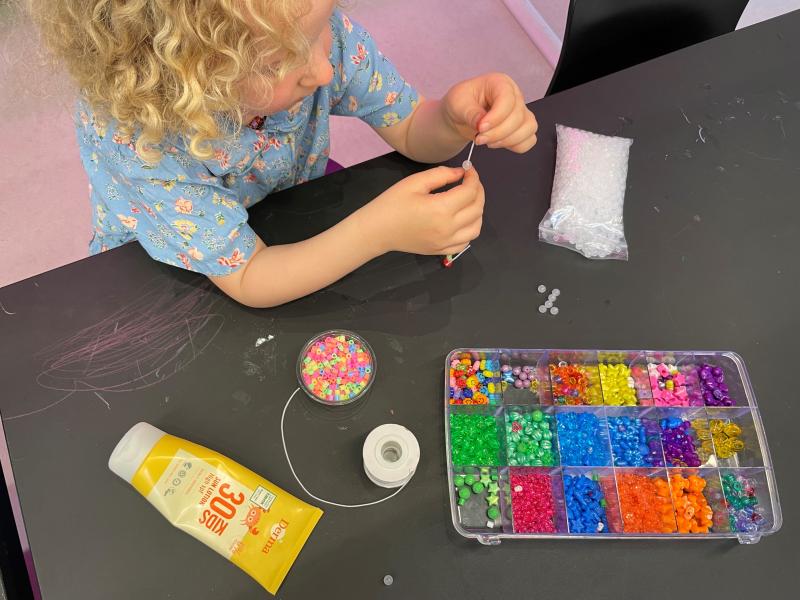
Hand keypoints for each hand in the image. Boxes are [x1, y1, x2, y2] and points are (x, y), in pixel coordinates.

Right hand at [359, 166, 483, 255]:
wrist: (377, 230)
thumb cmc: (392, 203)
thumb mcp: (414, 182)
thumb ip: (441, 175)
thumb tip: (461, 173)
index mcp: (441, 209)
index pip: (470, 192)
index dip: (473, 177)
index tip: (468, 170)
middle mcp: (448, 228)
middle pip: (477, 208)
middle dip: (478, 191)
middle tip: (470, 181)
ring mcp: (446, 242)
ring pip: (476, 227)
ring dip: (478, 211)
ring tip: (469, 200)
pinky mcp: (442, 250)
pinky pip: (466, 241)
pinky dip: (470, 229)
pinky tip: (463, 219)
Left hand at [443, 72, 537, 152]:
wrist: (461, 117)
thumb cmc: (461, 104)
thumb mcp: (458, 103)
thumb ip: (470, 113)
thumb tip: (481, 124)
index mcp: (500, 83)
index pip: (507, 99)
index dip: (496, 117)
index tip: (480, 128)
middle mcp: (515, 96)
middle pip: (518, 117)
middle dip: (498, 133)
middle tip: (479, 139)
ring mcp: (521, 112)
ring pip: (528, 128)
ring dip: (508, 140)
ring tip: (488, 141)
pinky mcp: (523, 128)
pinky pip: (529, 140)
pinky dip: (516, 146)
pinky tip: (498, 143)